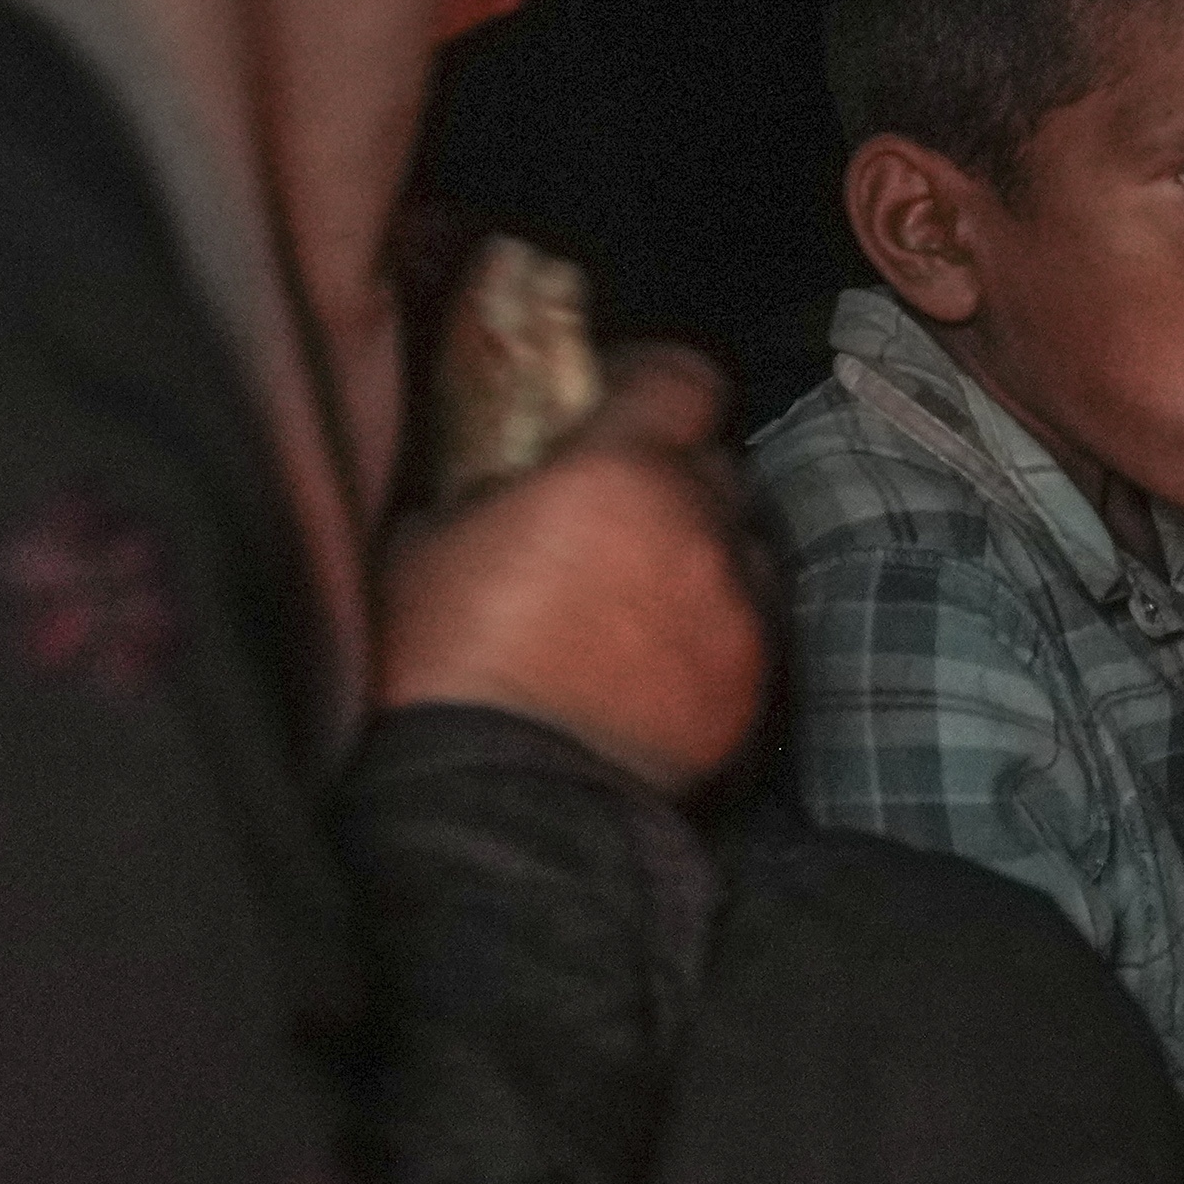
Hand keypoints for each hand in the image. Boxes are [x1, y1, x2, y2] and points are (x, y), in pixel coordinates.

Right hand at [372, 343, 764, 797]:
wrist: (499, 803)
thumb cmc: (442, 666)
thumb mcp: (429, 542)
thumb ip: (490, 488)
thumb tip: (504, 478)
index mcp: (620, 472)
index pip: (684, 380)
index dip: (653, 383)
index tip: (621, 399)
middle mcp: (699, 528)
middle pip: (717, 467)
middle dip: (674, 478)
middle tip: (621, 512)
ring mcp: (738, 610)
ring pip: (745, 548)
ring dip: (704, 553)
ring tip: (646, 592)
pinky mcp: (754, 685)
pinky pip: (753, 628)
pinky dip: (719, 628)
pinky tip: (665, 657)